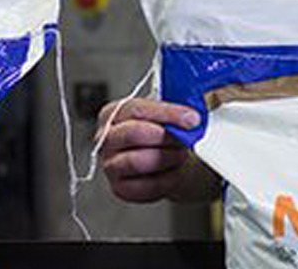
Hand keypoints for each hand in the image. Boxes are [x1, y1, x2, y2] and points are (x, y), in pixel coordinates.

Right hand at [96, 97, 215, 202]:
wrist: (164, 158)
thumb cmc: (160, 133)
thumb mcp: (164, 113)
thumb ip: (173, 109)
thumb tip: (190, 115)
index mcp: (112, 114)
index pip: (136, 109)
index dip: (167, 114)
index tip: (191, 119)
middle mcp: (106, 139)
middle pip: (133, 133)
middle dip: (165, 136)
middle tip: (185, 138)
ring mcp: (110, 165)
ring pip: (137, 161)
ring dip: (167, 157)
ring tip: (179, 154)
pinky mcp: (121, 188)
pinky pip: (146, 185)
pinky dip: (167, 179)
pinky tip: (174, 170)